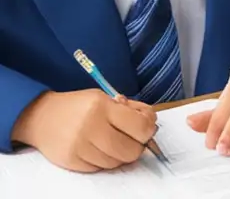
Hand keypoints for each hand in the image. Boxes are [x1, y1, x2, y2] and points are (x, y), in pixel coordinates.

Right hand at [12, 89, 157, 171]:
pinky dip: (105, 161)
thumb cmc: (80, 105)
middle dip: (138, 146)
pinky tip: (100, 149)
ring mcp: (80, 147)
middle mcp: (91, 127)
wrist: (42, 117)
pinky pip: (99, 168)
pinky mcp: (71, 162)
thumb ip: (130, 109)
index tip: (147, 128)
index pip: (140, 126)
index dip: (149, 130)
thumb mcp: (105, 97)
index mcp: (103, 107)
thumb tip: (151, 124)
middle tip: (134, 138)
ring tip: (115, 142)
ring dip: (121, 155)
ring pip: (116, 162)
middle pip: (130, 150)